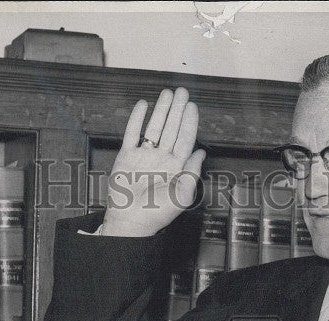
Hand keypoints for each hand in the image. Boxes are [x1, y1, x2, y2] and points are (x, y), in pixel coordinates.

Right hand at [99, 87, 205, 237]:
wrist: (131, 221)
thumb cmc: (158, 213)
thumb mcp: (183, 195)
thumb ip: (192, 172)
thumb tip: (201, 152)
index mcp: (176, 168)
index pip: (185, 139)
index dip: (189, 122)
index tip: (192, 106)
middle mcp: (161, 159)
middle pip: (171, 129)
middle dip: (177, 110)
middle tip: (182, 92)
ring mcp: (144, 157)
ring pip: (154, 128)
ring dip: (161, 110)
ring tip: (167, 93)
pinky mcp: (127, 157)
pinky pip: (132, 133)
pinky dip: (136, 119)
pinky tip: (143, 106)